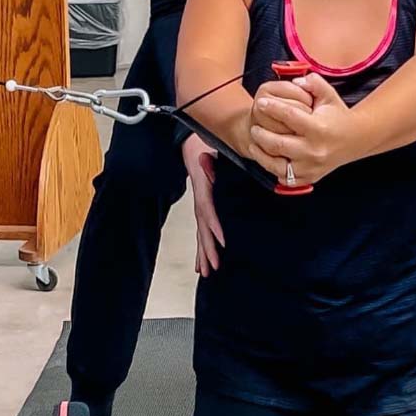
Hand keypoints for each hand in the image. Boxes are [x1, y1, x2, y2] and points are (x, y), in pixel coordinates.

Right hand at [182, 133, 223, 277]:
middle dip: (207, 248)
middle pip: (202, 227)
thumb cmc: (204, 147)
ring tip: (206, 271)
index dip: (214, 224)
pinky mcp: (202, 208)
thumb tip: (205, 158)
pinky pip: (201, 230)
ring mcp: (200, 205)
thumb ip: (211, 157)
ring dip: (203, 252)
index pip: (207, 208)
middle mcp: (201, 199)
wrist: (193, 144)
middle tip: (213, 266)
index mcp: (204, 186)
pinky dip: (202, 247)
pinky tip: (202, 263)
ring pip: (200, 232)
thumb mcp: (211, 149)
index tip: (222, 240)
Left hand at [249, 73, 351, 185]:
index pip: (289, 116)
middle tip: (254, 127)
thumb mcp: (329, 95)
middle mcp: (314, 150)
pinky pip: (286, 178)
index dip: (272, 108)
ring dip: (261, 155)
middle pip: (278, 144)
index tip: (261, 102)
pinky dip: (274, 170)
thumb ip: (313, 83)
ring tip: (254, 144)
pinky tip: (268, 159)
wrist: (356, 140)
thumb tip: (296, 80)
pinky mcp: (311, 177)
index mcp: (319, 128)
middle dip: (261, 135)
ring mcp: (311, 167)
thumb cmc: (338, 116)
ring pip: (277, 166)